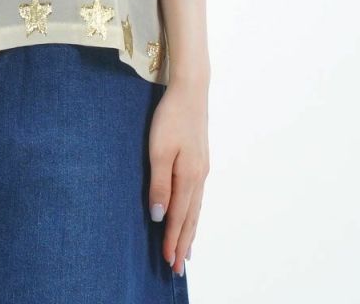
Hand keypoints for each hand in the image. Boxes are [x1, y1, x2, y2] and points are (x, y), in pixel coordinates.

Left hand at [147, 79, 209, 273]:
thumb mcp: (159, 150)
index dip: (172, 239)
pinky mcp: (200, 160)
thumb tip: (158, 215)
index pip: (179, 216)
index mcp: (189, 177)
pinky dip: (193, 212)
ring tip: (186, 250)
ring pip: (196, 208)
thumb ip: (159, 183)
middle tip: (178, 267)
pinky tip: (190, 214)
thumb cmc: (171, 117)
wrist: (191, 90)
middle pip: (191, 217)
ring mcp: (202, 168)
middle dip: (183, 242)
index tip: (168, 261)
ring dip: (189, 230)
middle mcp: (199, 177)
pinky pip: (197, 196)